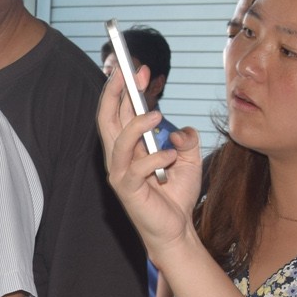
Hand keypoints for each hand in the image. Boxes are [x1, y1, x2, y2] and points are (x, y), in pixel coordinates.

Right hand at [96, 62, 201, 255]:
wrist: (176, 228)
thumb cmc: (176, 193)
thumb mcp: (189, 159)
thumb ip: (186, 139)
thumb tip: (178, 131)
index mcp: (129, 146)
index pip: (120, 111)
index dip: (126, 88)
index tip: (140, 68)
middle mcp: (119, 156)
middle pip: (107, 117)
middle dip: (116, 91)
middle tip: (131, 72)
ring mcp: (120, 172)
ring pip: (118, 140)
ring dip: (137, 124)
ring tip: (158, 115)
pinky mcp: (127, 190)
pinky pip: (137, 168)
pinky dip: (156, 159)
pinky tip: (171, 158)